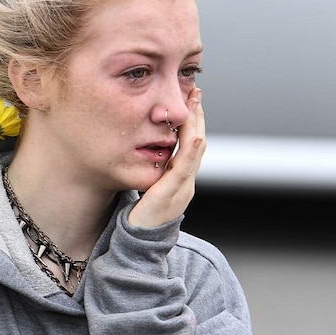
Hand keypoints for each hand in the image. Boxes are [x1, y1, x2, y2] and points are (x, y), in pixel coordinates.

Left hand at [129, 87, 205, 227]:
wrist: (137, 244)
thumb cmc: (140, 217)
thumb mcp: (150, 189)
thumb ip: (155, 172)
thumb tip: (152, 152)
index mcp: (181, 180)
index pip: (191, 144)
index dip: (193, 120)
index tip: (191, 97)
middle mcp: (186, 183)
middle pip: (197, 142)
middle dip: (197, 115)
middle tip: (196, 90)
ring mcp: (181, 189)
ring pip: (194, 151)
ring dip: (196, 124)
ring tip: (195, 102)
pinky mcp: (168, 195)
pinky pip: (183, 170)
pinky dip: (190, 152)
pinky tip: (192, 136)